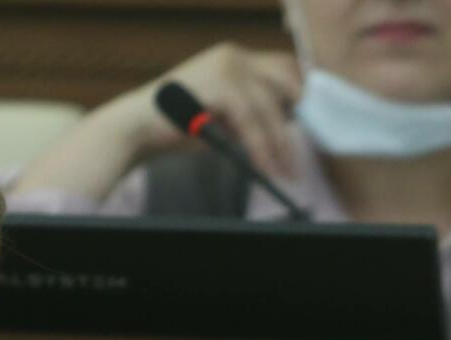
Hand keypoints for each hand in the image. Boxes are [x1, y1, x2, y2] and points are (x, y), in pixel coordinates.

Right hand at [118, 42, 304, 179]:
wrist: (137, 128)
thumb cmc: (178, 125)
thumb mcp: (223, 115)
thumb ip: (251, 115)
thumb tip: (284, 127)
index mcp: (235, 57)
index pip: (284, 68)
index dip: (302, 96)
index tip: (313, 125)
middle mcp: (234, 55)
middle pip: (287, 81)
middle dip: (301, 117)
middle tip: (303, 151)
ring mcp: (227, 66)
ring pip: (271, 108)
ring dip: (281, 145)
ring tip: (287, 172)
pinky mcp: (219, 85)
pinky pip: (253, 122)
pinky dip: (263, 149)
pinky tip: (267, 169)